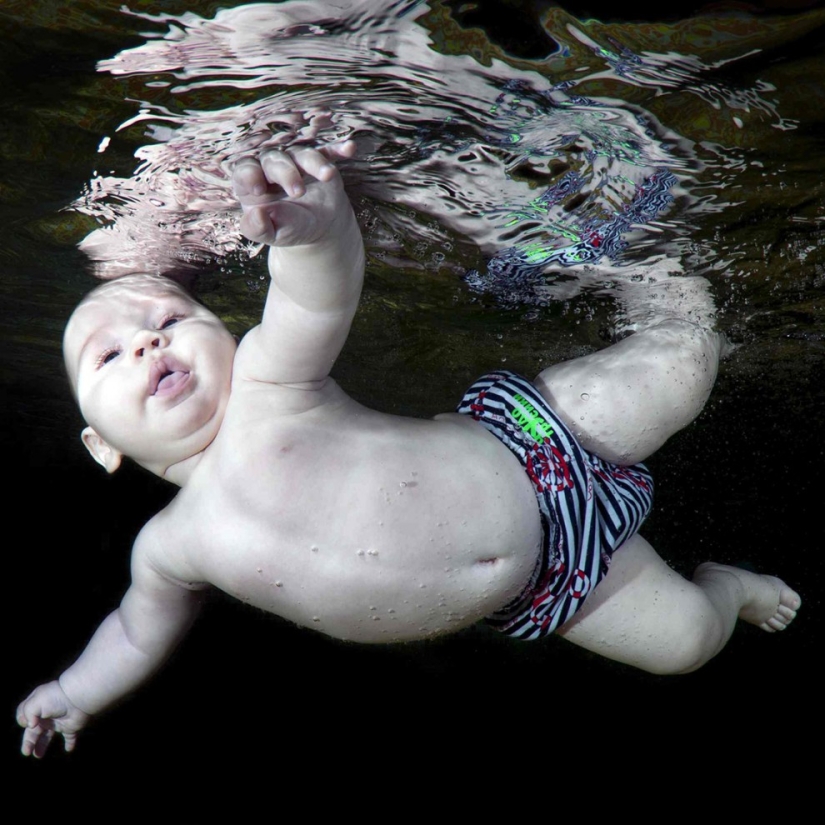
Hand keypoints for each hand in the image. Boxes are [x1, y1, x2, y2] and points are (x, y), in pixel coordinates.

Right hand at [17, 681, 90, 757]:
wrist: (78, 698)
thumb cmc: (55, 699)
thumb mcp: (35, 703)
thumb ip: (27, 714)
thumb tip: (30, 726)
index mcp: (37, 707)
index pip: (25, 715)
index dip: (22, 721)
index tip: (26, 725)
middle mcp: (47, 716)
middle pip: (34, 731)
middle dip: (29, 742)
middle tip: (27, 752)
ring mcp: (59, 722)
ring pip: (48, 736)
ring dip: (42, 746)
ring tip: (38, 756)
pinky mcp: (71, 727)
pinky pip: (70, 737)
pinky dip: (69, 743)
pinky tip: (69, 749)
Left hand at [232, 140, 355, 247]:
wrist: (317, 228)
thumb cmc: (289, 229)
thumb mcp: (272, 234)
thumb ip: (257, 229)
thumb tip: (255, 214)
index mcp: (252, 182)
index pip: (245, 170)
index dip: (249, 175)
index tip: (258, 190)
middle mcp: (272, 166)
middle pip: (274, 159)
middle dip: (286, 173)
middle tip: (298, 192)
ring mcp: (297, 161)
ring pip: (302, 153)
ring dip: (315, 162)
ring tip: (327, 175)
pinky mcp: (320, 161)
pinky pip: (328, 151)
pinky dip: (338, 149)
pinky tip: (349, 148)